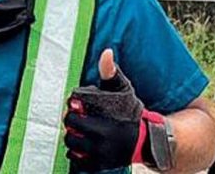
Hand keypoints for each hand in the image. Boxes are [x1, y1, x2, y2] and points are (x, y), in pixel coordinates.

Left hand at [64, 49, 150, 171]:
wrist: (144, 140)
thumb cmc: (130, 111)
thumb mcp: (123, 89)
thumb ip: (111, 72)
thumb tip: (106, 52)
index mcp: (106, 116)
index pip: (74, 108)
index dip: (73, 104)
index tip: (78, 103)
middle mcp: (103, 136)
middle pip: (70, 125)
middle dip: (71, 118)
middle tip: (76, 116)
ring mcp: (100, 152)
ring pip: (70, 142)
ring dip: (72, 134)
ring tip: (79, 129)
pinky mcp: (99, 164)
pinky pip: (75, 159)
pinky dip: (75, 151)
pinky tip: (83, 142)